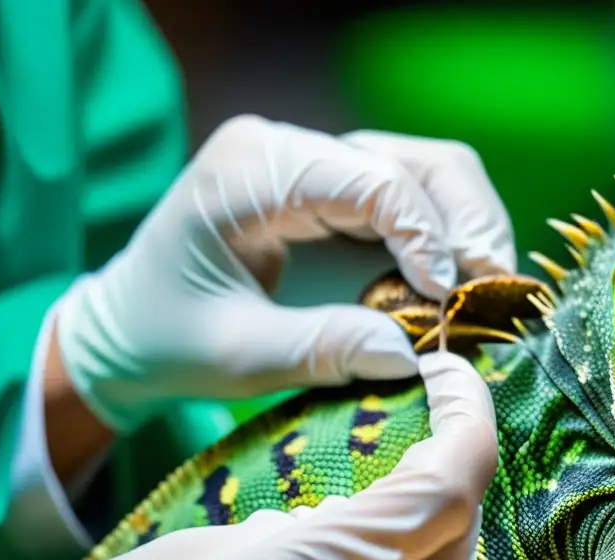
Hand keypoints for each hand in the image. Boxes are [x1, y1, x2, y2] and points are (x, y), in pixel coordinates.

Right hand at [0, 352, 497, 559]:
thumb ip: (353, 528)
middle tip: (421, 395)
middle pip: (444, 545)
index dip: (462, 432)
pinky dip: (371, 546)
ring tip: (387, 438)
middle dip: (440, 464)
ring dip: (408, 502)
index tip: (447, 369)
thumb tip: (439, 469)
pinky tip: (344, 511)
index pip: (449, 520)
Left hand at [54, 116, 515, 435]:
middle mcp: (291, 149)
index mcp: (253, 168)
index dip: (423, 236)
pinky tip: (452, 288)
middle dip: (463, 226)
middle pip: (416, 162)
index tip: (446, 301)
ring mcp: (318, 165)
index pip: (370, 179)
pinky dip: (446, 240)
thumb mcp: (236, 356)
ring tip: (479, 292)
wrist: (129, 331)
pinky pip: (414, 199)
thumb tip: (414, 356)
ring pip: (430, 173)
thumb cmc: (167, 339)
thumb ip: (322, 349)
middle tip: (485, 294)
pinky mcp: (338, 193)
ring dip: (466, 230)